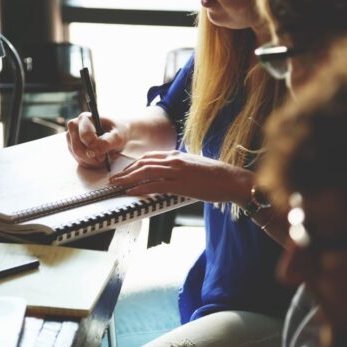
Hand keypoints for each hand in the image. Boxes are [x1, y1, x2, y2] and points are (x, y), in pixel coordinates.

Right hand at [66, 112, 127, 167]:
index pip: (84, 136)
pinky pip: (79, 160)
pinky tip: (99, 158)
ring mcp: (71, 138)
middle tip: (104, 159)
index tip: (104, 155)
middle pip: (77, 148)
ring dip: (92, 161)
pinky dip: (90, 163)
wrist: (117, 134)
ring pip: (77, 156)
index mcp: (85, 118)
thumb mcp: (118, 136)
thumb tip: (93, 152)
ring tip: (104, 157)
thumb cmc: (118, 132)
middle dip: (92, 157)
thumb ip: (107, 142)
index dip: (94, 147)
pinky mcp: (72, 148)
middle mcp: (74, 126)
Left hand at [109, 150, 252, 203]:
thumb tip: (169, 174)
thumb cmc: (216, 176)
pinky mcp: (180, 184)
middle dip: (126, 171)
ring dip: (128, 179)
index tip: (124, 171)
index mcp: (177, 155)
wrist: (232, 180)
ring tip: (117, 185)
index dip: (134, 164)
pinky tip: (131, 191)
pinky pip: (155, 185)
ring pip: (145, 172)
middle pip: (143, 163)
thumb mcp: (194, 166)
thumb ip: (179, 167)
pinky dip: (140, 188)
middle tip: (114, 178)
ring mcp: (176, 171)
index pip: (149, 157)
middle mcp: (174, 160)